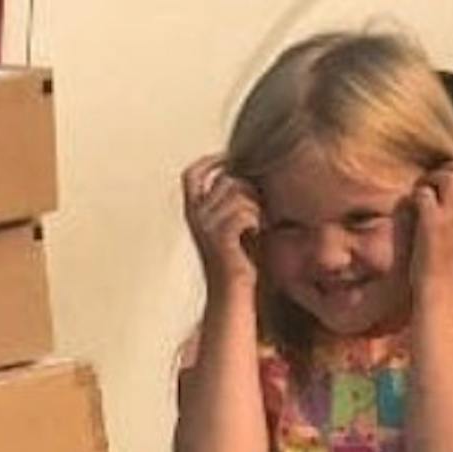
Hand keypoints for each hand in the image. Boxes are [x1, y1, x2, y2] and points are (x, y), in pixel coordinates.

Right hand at [182, 154, 261, 293]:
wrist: (234, 293)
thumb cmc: (240, 259)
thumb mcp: (235, 222)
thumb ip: (235, 197)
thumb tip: (248, 170)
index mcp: (193, 211)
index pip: (192, 175)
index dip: (210, 161)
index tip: (229, 158)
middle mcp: (195, 217)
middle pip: (227, 180)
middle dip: (249, 190)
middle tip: (260, 213)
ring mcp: (206, 227)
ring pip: (239, 194)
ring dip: (257, 207)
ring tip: (260, 225)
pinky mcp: (220, 239)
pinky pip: (245, 212)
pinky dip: (257, 220)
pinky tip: (258, 233)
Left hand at [410, 144, 452, 299]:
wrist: (441, 294)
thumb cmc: (449, 278)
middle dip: (449, 169)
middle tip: (431, 182)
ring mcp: (452, 217)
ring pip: (448, 175)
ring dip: (430, 179)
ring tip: (420, 195)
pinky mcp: (433, 222)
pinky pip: (423, 193)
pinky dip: (414, 196)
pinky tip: (409, 209)